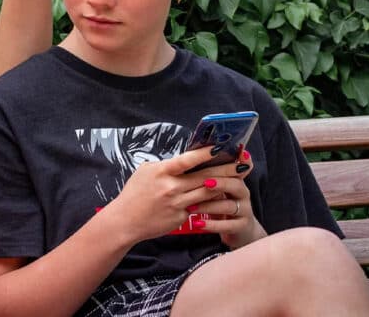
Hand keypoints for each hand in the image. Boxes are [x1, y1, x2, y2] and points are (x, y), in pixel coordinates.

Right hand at [98, 146, 227, 244]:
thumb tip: (184, 161)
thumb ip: (166, 166)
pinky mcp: (181, 217)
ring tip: (238, 179)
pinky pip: (200, 207)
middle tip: (243, 164)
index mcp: (162, 172)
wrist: (125, 221)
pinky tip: (222, 196)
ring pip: (207, 193)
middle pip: (205, 176)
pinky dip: (211, 201)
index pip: (187, 160)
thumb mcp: (145, 172)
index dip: (205, 153)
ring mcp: (177, 203)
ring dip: (224, 185)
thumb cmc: (134, 193)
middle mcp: (171, 187)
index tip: (221, 146)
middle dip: (226, 169)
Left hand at [187, 150, 266, 248]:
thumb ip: (208, 175)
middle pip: (235, 184)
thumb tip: (188, 157)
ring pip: (229, 206)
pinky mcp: (242, 226)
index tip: (225, 154)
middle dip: (220, 182)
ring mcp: (244, 210)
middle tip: (205, 182)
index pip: (237, 167)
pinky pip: (228, 225)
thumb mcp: (217, 188)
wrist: (237, 230)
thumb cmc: (221, 204)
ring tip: (191, 207)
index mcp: (235, 179)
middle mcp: (242, 193)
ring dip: (209, 206)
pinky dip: (212, 225)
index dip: (235, 160)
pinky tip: (199, 224)